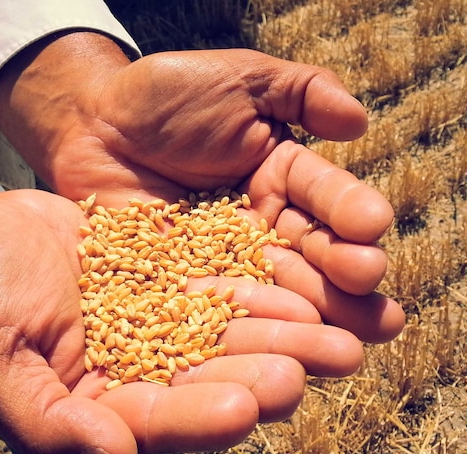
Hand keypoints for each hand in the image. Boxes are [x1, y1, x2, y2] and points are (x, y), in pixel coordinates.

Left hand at [0, 33, 404, 345]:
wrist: (89, 125)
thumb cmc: (164, 95)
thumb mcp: (238, 78)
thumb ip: (299, 91)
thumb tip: (358, 122)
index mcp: (284, 179)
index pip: (325, 197)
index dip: (348, 212)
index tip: (371, 227)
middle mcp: (264, 229)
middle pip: (313, 261)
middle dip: (346, 286)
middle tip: (377, 309)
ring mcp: (225, 267)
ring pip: (276, 299)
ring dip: (311, 327)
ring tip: (346, 352)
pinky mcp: (185, 294)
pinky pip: (217, 317)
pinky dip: (242, 338)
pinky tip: (272, 361)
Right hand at [0, 181, 364, 453]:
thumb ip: (48, 423)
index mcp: (100, 409)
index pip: (160, 419)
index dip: (205, 415)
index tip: (251, 406)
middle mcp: (139, 374)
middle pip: (212, 379)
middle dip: (269, 373)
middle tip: (329, 361)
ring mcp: (158, 326)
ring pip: (228, 334)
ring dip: (283, 333)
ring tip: (341, 331)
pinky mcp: (168, 280)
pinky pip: (219, 283)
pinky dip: (257, 286)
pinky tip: (302, 283)